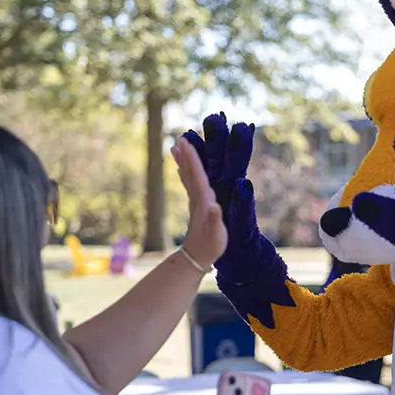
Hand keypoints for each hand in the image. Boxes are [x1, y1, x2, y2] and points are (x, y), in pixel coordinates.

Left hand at [181, 113, 264, 275]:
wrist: (196, 257)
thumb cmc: (210, 246)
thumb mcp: (217, 235)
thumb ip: (215, 220)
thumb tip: (214, 205)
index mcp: (203, 201)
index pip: (198, 176)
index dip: (193, 159)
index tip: (186, 143)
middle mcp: (197, 198)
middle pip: (190, 172)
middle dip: (186, 154)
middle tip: (180, 137)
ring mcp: (195, 201)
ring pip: (188, 176)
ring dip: (183, 161)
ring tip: (176, 146)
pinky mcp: (196, 205)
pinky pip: (190, 183)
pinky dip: (185, 172)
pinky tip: (182, 167)